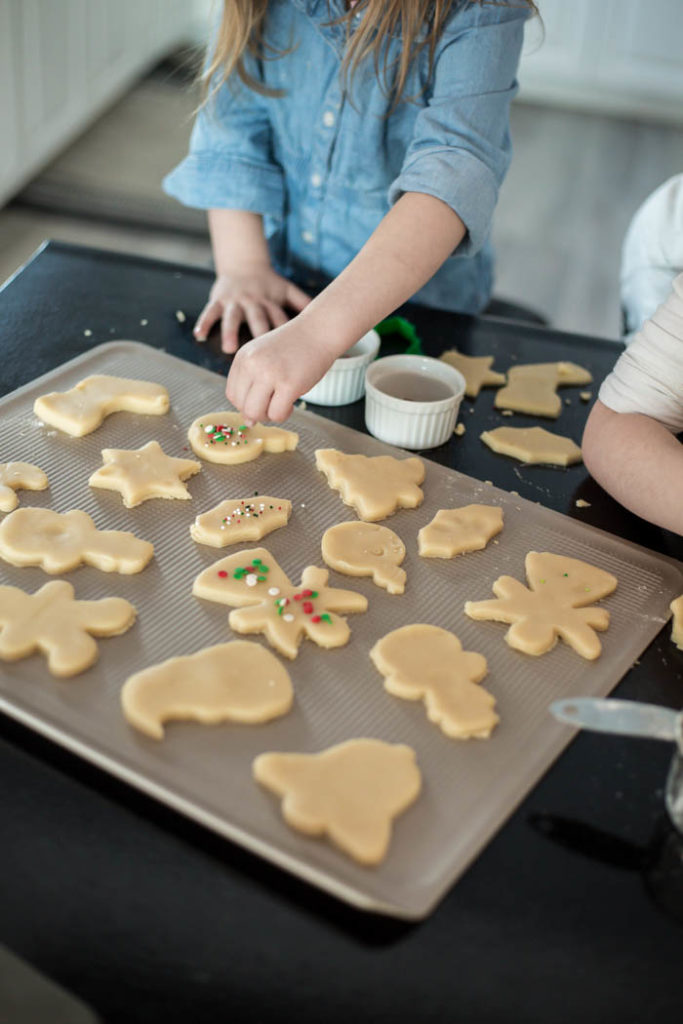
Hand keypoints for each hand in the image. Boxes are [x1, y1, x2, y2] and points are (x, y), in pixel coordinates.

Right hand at [193, 267, 310, 352]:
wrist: (243, 263)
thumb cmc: (267, 284)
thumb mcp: (287, 291)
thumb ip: (303, 304)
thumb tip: (326, 318)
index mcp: (271, 302)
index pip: (280, 319)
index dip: (285, 336)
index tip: (290, 357)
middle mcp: (253, 301)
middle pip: (258, 319)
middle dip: (260, 336)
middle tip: (263, 359)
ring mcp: (235, 300)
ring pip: (233, 317)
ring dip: (231, 332)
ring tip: (230, 349)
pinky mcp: (218, 299)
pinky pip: (210, 311)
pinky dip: (204, 323)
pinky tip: (200, 335)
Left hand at [226, 317, 337, 422]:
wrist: (319, 330)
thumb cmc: (294, 347)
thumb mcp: (264, 357)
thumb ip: (252, 384)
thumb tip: (248, 421)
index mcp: (243, 357)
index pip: (232, 394)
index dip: (246, 404)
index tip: (261, 400)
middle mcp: (252, 364)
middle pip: (242, 406)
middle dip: (258, 413)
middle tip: (273, 404)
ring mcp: (270, 374)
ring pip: (256, 413)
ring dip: (269, 415)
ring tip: (282, 404)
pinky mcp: (289, 384)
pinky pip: (277, 414)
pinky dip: (284, 414)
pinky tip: (291, 403)